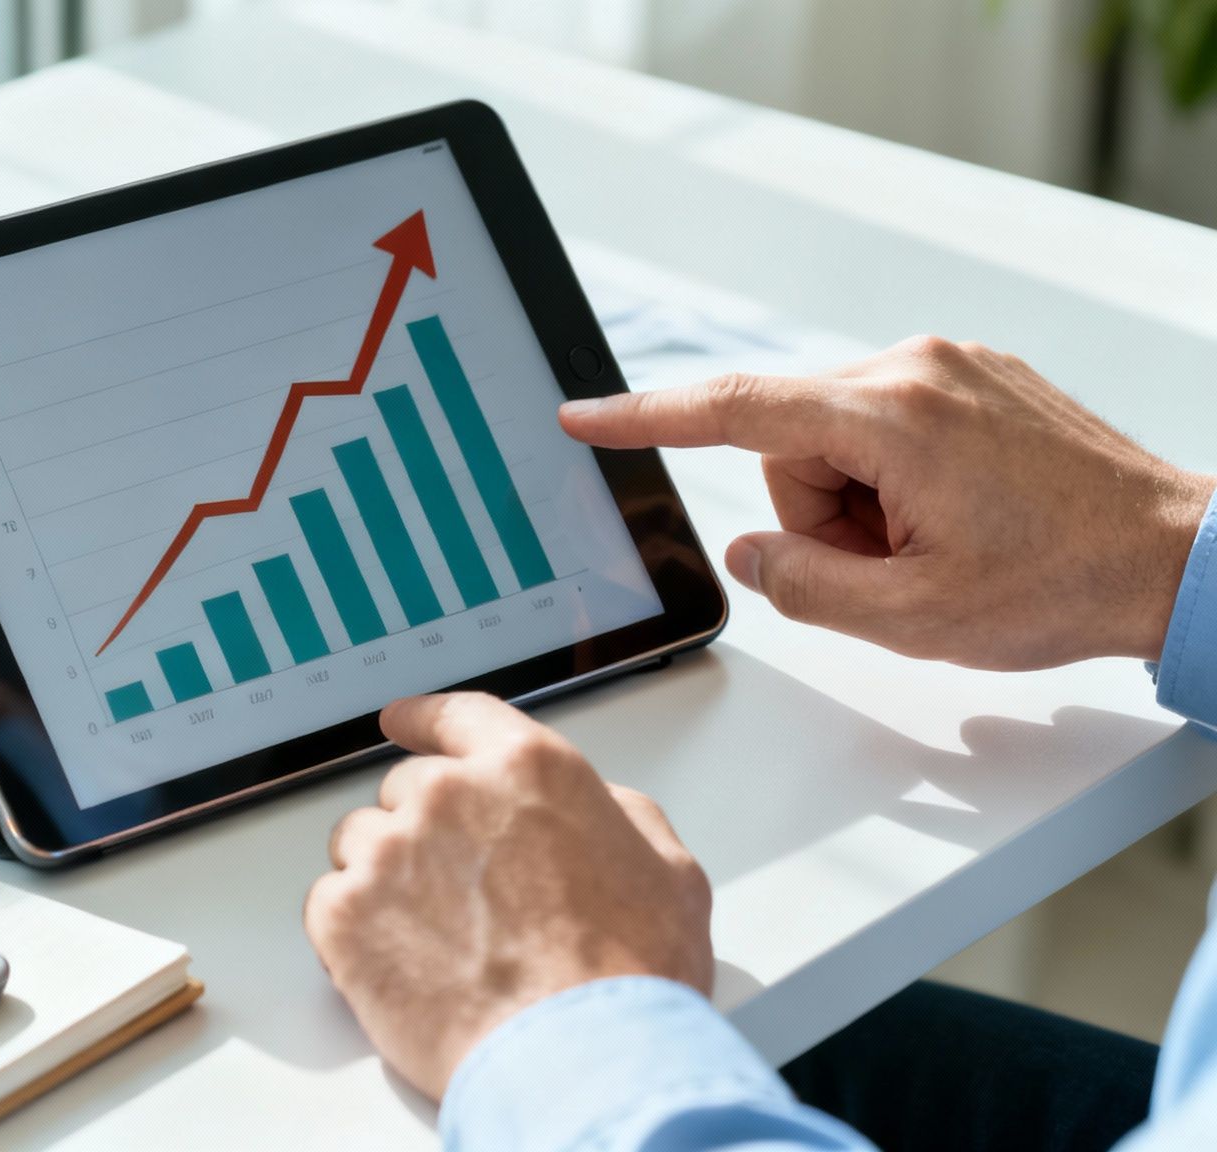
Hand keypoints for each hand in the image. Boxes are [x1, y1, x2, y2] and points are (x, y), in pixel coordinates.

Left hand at [304, 693, 711, 1100]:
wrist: (583, 1058)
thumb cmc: (630, 978)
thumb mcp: (668, 873)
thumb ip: (619, 817)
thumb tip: (599, 809)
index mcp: (527, 770)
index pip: (458, 717)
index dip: (425, 719)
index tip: (400, 720)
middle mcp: (450, 794)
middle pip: (408, 790)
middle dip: (426, 834)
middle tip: (461, 898)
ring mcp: (390, 851)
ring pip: (360, 842)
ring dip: (384, 880)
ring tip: (435, 941)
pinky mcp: (345, 913)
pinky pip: (327, 902)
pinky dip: (351, 932)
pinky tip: (401, 967)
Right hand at [560, 336, 1213, 669]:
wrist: (1180, 558)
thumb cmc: (1064, 583)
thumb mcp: (910, 618)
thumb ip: (800, 585)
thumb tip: (753, 552)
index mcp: (889, 417)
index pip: (731, 410)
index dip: (644, 419)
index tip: (584, 418)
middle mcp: (915, 368)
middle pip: (790, 443)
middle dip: (819, 514)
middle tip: (893, 566)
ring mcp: (951, 366)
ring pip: (836, 438)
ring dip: (862, 503)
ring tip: (937, 545)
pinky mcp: (976, 377)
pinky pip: (887, 426)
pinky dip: (898, 480)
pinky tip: (961, 517)